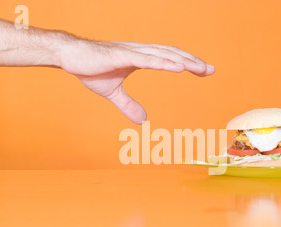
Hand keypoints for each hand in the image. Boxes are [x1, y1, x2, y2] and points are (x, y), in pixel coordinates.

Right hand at [58, 39, 214, 123]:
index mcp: (139, 57)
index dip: (186, 63)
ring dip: (183, 61)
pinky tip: (178, 67)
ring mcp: (131, 51)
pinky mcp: (121, 54)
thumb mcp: (113, 93)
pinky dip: (164, 62)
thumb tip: (143, 121)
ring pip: (163, 54)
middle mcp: (140, 51)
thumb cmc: (90, 69)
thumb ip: (129, 105)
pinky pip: (146, 59)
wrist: (69, 57)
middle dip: (192, 61)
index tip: (203, 71)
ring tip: (200, 68)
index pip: (168, 58)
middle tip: (210, 70)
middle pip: (172, 54)